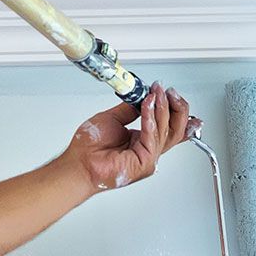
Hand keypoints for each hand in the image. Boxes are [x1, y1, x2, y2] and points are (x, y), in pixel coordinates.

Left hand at [64, 84, 195, 193]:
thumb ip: (130, 109)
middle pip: (176, 130)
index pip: (170, 126)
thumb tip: (143, 95)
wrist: (79, 163)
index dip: (174, 108)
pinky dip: (151, 118)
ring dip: (162, 109)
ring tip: (156, 94)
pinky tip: (148, 105)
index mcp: (144, 141)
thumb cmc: (90, 148)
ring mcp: (149, 158)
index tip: (168, 92)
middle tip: (169, 92)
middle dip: (177, 108)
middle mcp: (149, 150)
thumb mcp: (113, 119)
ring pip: (166, 131)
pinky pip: (153, 137)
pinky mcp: (145, 162)